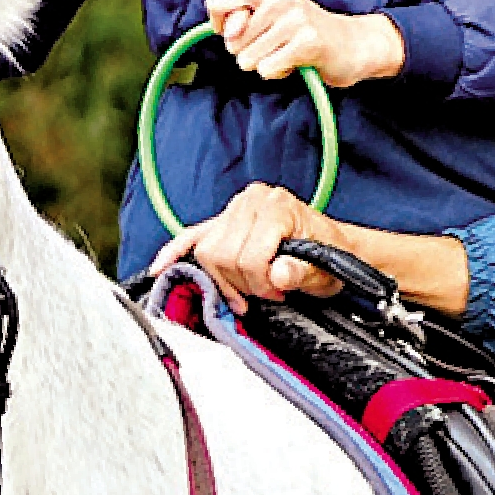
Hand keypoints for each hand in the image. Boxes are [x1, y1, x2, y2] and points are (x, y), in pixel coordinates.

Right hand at [185, 185, 336, 305]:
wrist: (335, 246)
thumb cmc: (329, 256)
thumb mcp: (324, 270)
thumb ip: (301, 272)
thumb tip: (278, 273)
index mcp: (276, 206)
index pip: (247, 254)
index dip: (259, 282)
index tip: (277, 294)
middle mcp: (252, 200)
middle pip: (221, 253)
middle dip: (239, 282)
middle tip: (264, 293)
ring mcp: (235, 209)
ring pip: (206, 252)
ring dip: (222, 278)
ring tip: (247, 288)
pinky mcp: (223, 221)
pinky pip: (190, 236)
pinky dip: (174, 252)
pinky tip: (160, 269)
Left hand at [201, 0, 406, 93]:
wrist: (350, 43)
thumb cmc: (297, 30)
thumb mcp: (262, 17)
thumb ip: (234, 19)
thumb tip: (228, 32)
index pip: (215, 4)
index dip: (222, 26)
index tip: (244, 28)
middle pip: (230, 40)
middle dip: (249, 49)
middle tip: (278, 40)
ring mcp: (295, 18)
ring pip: (246, 58)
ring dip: (264, 62)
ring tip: (287, 49)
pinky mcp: (307, 42)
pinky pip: (266, 69)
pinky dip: (277, 72)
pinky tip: (296, 60)